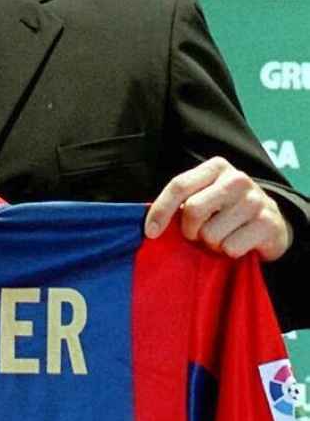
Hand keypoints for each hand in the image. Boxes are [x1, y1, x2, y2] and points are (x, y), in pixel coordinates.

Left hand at [145, 156, 292, 260]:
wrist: (270, 224)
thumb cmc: (225, 211)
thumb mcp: (203, 198)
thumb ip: (181, 203)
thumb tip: (149, 226)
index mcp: (216, 167)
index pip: (179, 186)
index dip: (160, 210)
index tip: (150, 232)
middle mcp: (238, 179)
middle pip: (193, 209)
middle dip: (189, 230)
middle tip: (197, 235)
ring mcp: (256, 200)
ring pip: (211, 233)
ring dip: (211, 244)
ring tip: (221, 237)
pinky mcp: (269, 223)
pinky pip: (231, 248)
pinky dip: (229, 252)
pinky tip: (238, 243)